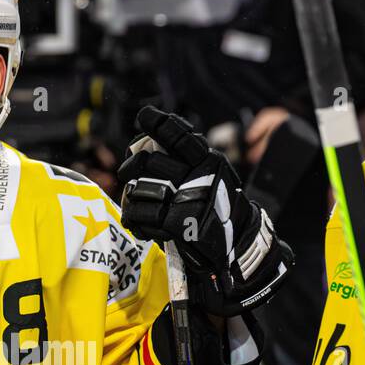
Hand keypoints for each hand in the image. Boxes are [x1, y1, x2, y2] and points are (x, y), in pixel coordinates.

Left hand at [118, 106, 292, 315]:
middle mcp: (199, 175)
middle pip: (150, 162)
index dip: (159, 123)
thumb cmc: (217, 212)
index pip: (179, 134)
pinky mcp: (177, 223)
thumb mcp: (211, 178)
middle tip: (128, 172)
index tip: (145, 116)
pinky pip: (140, 215)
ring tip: (137, 205)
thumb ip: (186, 163)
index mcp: (208, 161)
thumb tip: (147, 147)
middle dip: (133, 167)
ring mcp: (188, 198)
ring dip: (133, 197)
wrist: (237, 248)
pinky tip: (140, 224)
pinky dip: (134, 219)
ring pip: (140, 188)